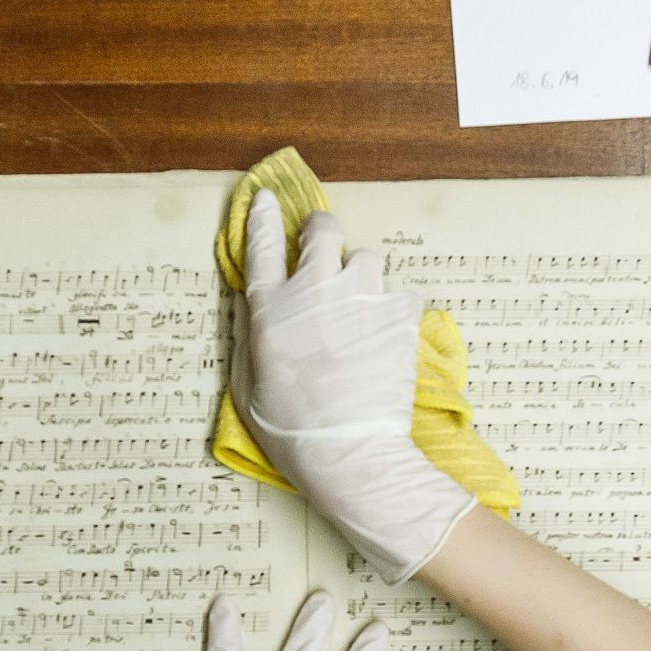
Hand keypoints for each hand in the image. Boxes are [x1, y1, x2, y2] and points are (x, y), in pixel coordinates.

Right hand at [233, 188, 475, 583]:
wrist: (350, 450)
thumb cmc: (292, 431)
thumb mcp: (250, 384)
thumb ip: (253, 336)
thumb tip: (256, 309)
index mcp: (270, 308)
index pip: (261, 244)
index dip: (264, 217)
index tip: (268, 200)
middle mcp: (314, 290)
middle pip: (323, 229)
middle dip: (322, 232)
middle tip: (325, 247)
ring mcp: (361, 297)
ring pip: (367, 256)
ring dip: (363, 274)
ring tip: (363, 306)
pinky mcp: (399, 314)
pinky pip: (401, 293)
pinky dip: (395, 308)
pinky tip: (391, 334)